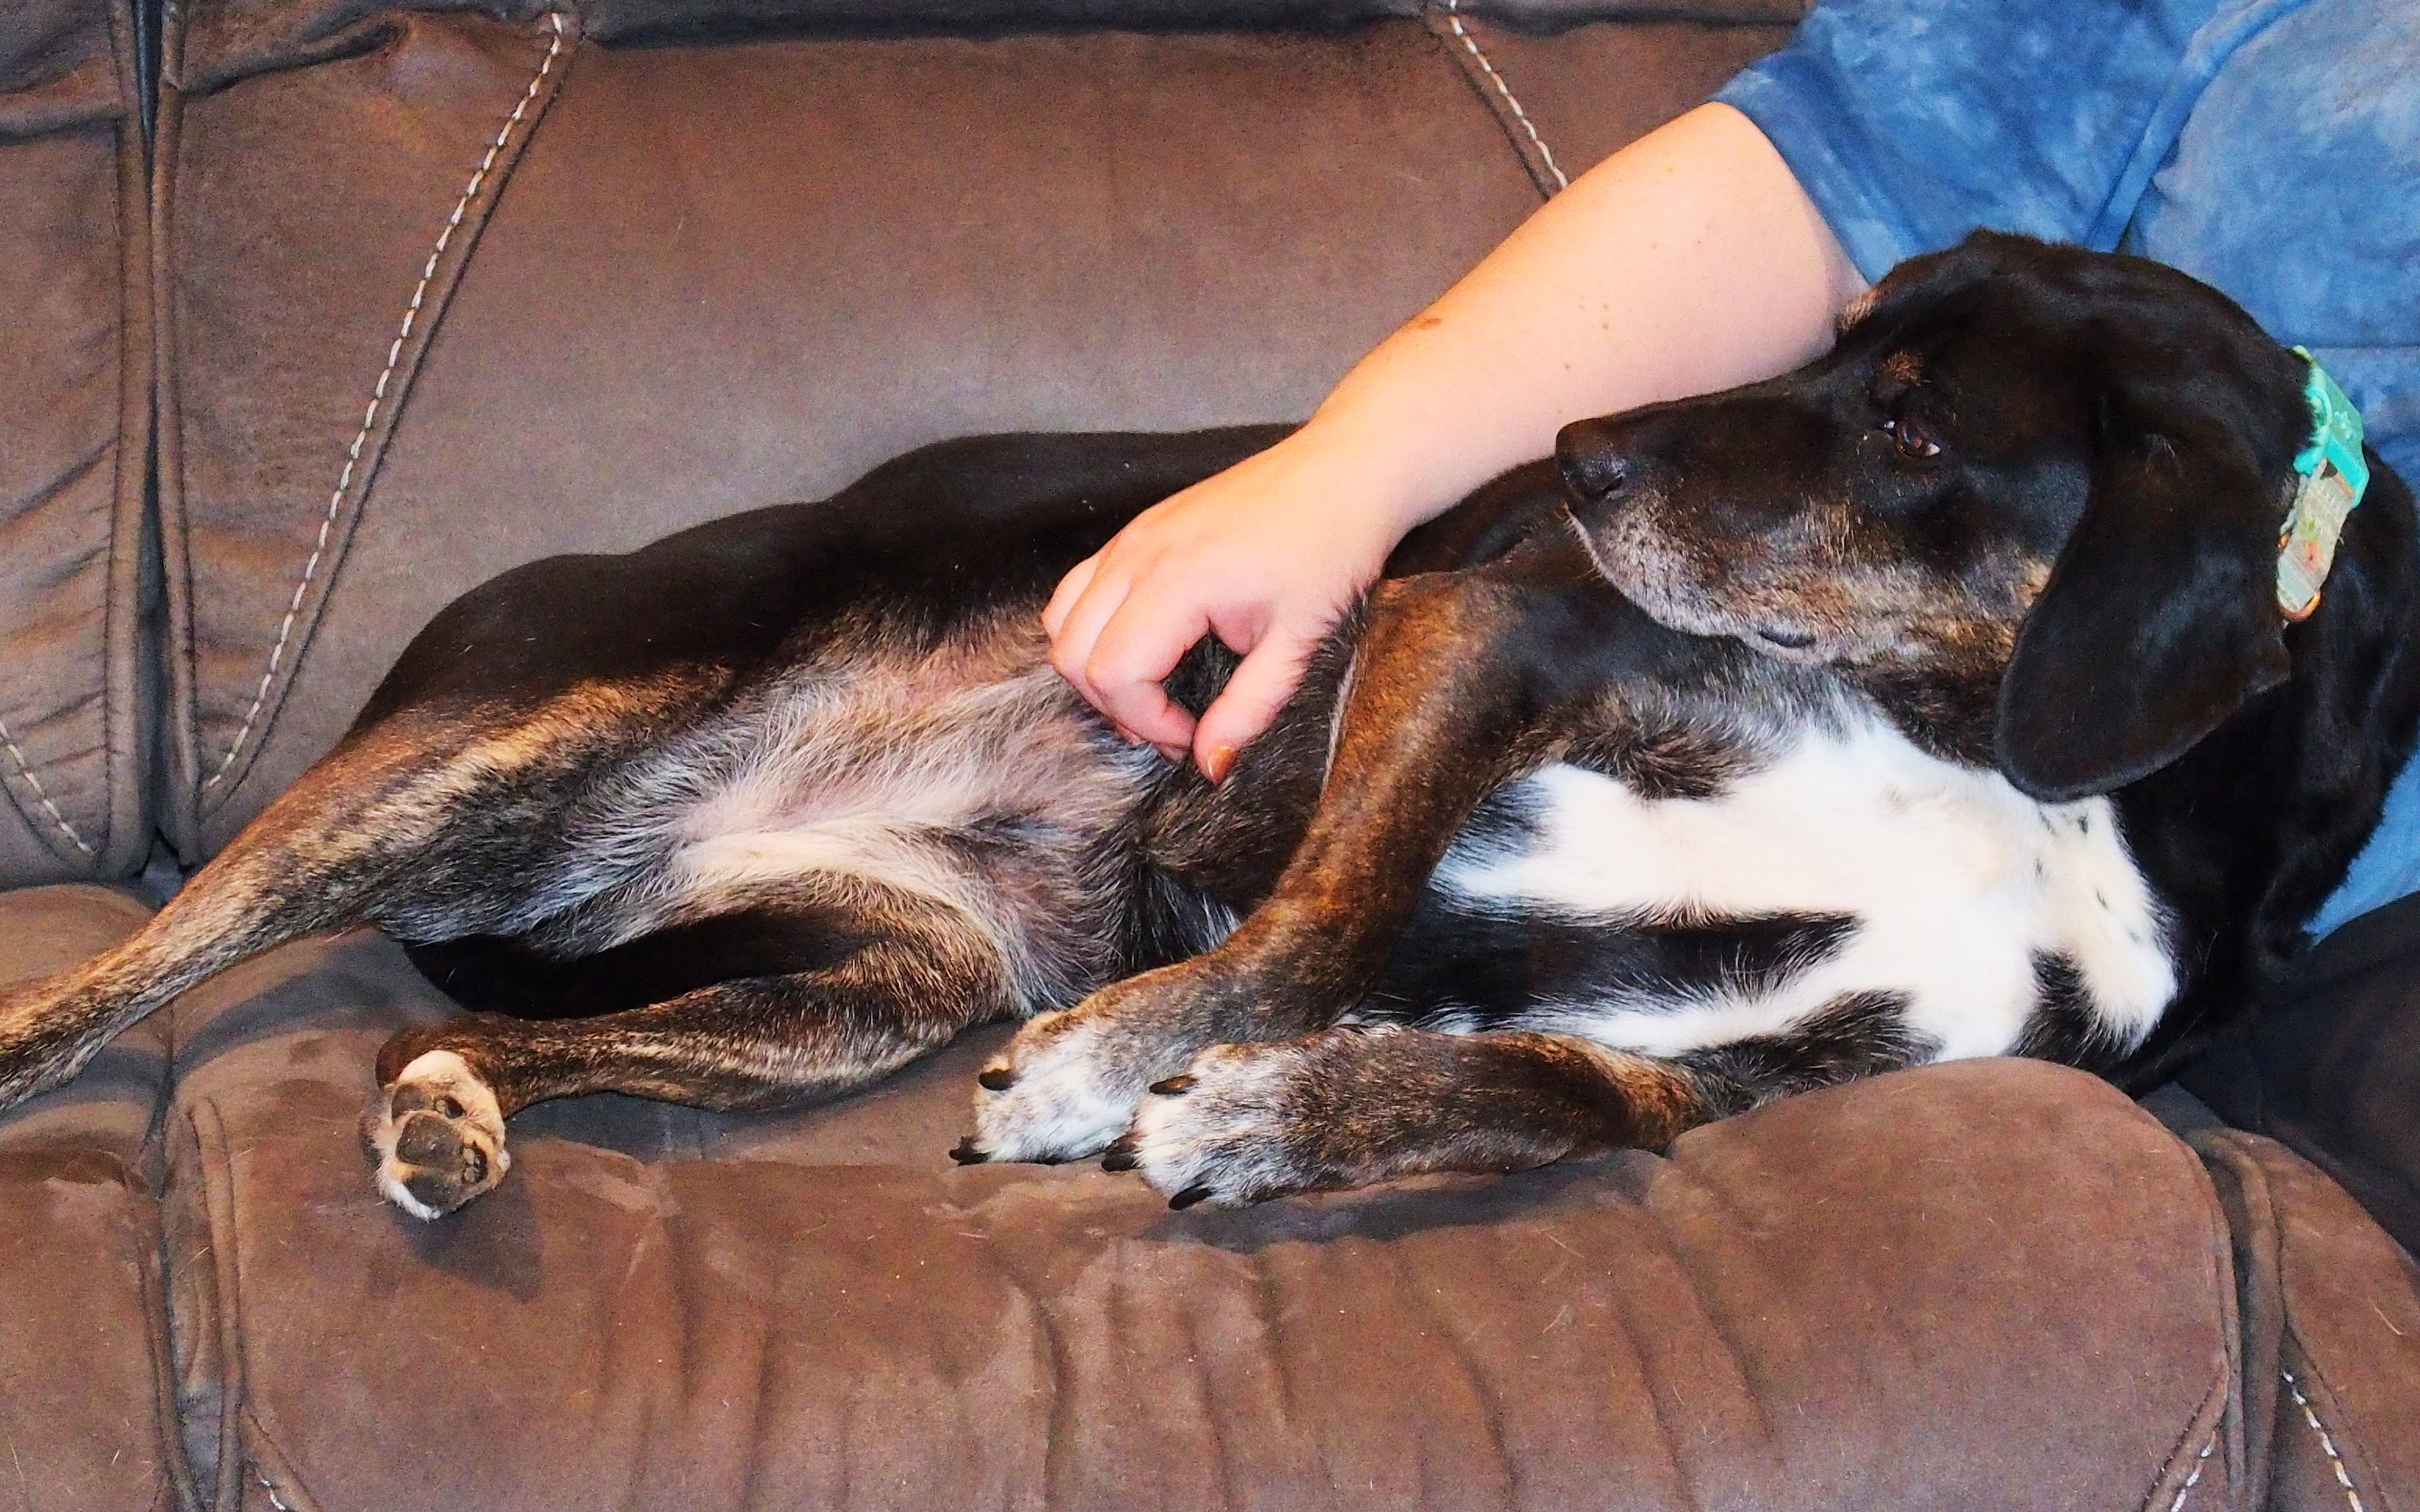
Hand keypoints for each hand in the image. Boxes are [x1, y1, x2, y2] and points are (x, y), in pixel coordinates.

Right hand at [1044, 428, 1411, 781]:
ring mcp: (1131, 537)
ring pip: (1061, 618)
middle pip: (1071, 652)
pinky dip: (1092, 629)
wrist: (1342, 472)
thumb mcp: (1302, 642)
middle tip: (1172, 724)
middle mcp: (1138, 554)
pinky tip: (1148, 646)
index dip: (1147, 722)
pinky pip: (1079, 588)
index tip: (1193, 736)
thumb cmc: (1331, 547)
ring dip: (1093, 666)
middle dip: (1114, 704)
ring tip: (1152, 688)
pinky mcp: (1137, 530)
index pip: (1114, 674)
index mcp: (1177, 581)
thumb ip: (1250, 708)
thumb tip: (1210, 765)